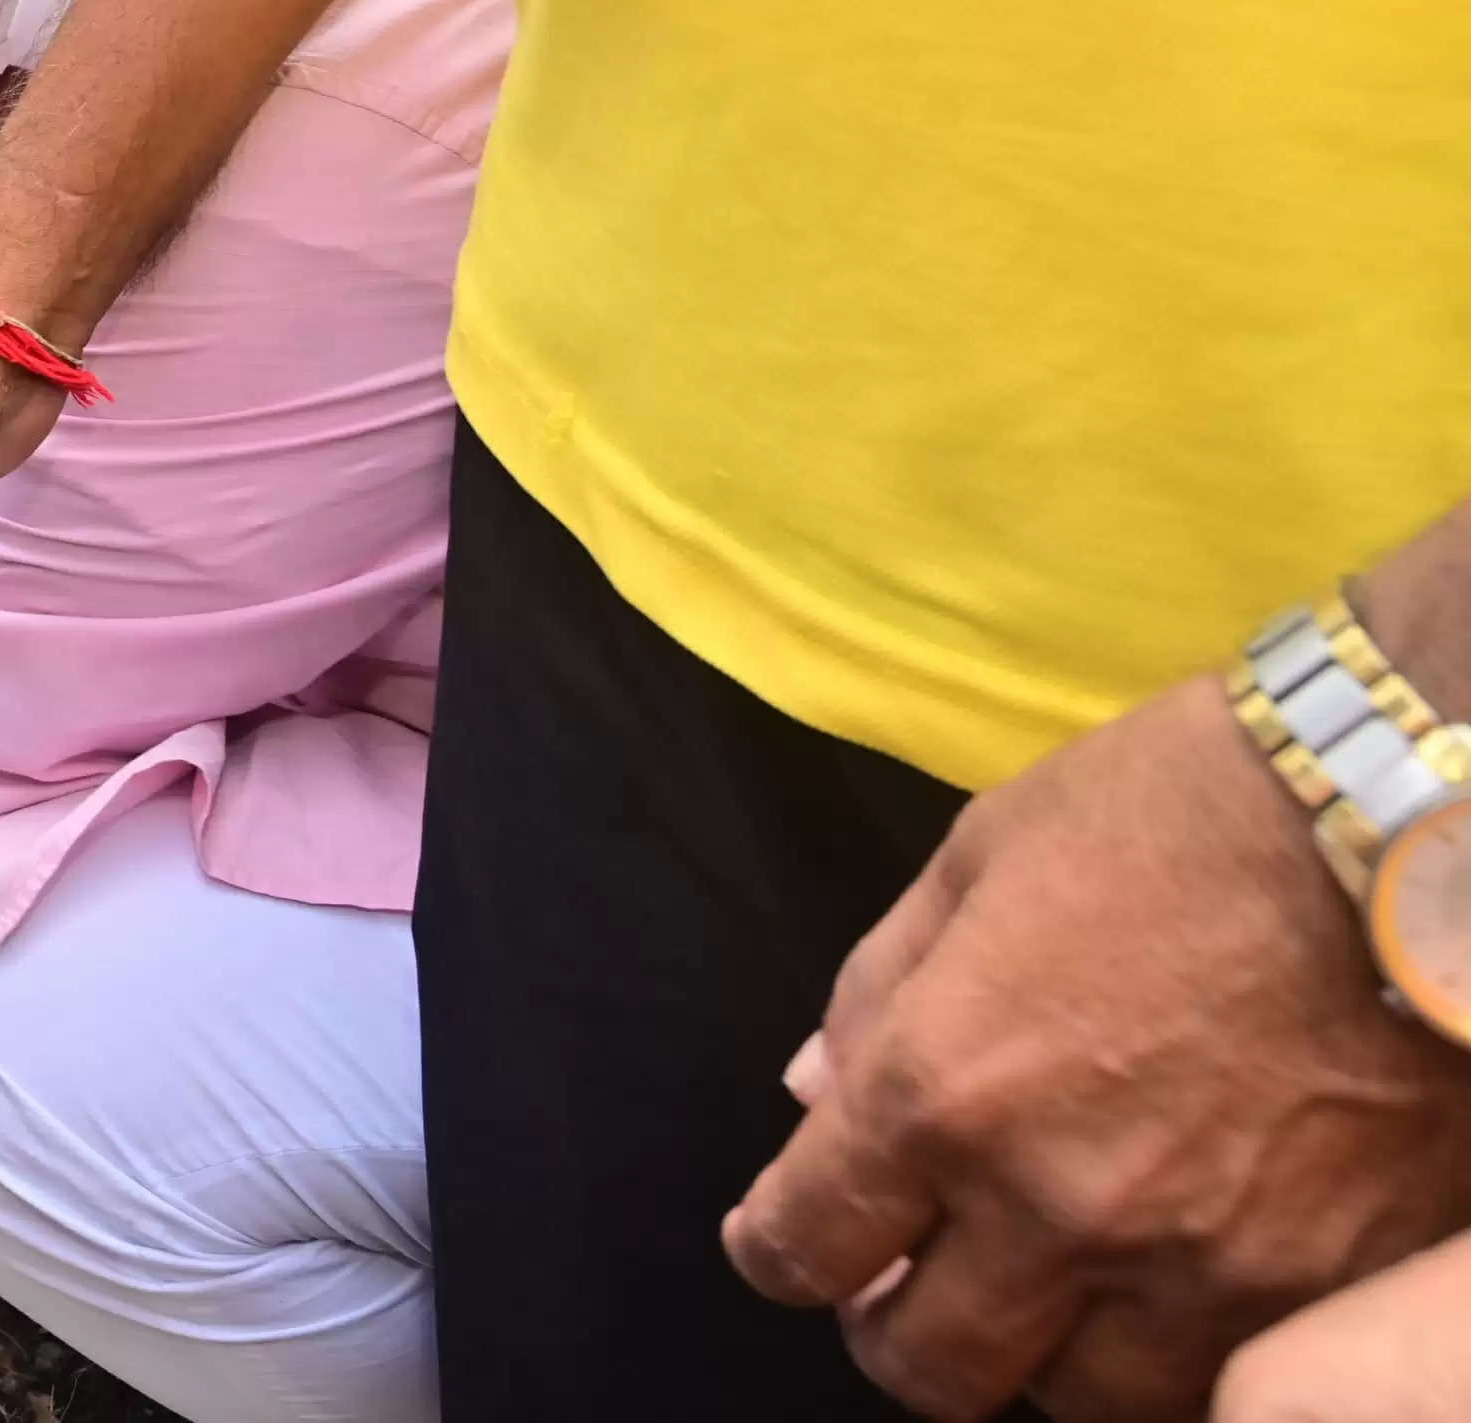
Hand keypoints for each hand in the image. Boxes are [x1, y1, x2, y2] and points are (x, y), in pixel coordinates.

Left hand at [722, 677, 1470, 1418]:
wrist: (1402, 836)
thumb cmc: (1176, 813)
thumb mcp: (978, 858)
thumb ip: (878, 991)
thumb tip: (812, 1095)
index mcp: (941, 1091)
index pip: (802, 1245)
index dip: (773, 1251)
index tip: (785, 1241)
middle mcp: (1055, 1208)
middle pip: (929, 1368)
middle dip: (893, 1331)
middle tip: (909, 1283)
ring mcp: (1198, 1268)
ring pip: (1079, 1405)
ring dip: (1042, 1357)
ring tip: (1048, 1296)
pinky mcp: (1319, 1292)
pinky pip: (1215, 1387)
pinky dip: (1169, 1362)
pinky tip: (1163, 1300)